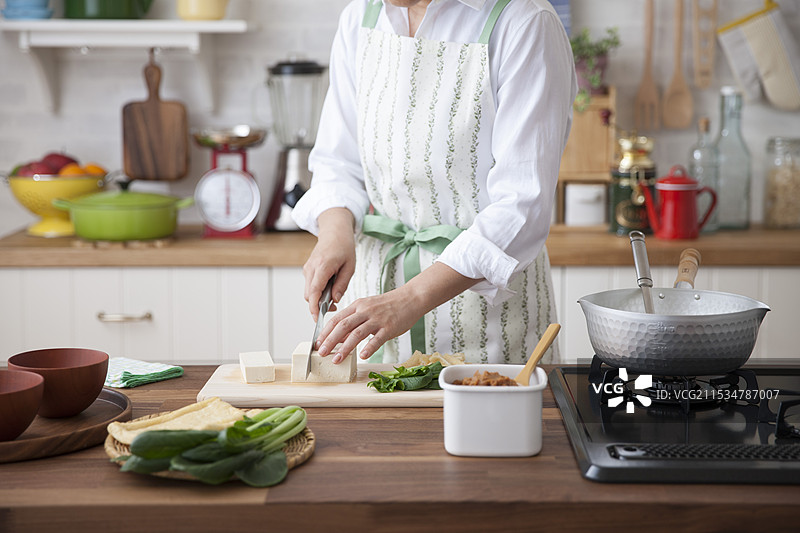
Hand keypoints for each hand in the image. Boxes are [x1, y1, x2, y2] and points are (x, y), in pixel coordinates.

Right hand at [303, 208, 355, 320]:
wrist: (334, 231)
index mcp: (323, 266)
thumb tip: (334, 300)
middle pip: (309, 295)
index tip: (317, 318)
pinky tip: (329, 288)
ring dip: (318, 298)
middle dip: (318, 305)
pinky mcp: (308, 269)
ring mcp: (308, 268)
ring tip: (333, 295)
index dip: (314, 307)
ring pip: (309, 291)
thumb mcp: (349, 267)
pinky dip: (317, 291)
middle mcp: (311, 268)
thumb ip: (342, 285)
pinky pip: (310, 285)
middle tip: (334, 307)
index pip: (314, 291)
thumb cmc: (344, 246)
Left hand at [317, 262, 480, 361]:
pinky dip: (368, 348)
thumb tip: (340, 337)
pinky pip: (377, 338)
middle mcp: (365, 311)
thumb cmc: (389, 305)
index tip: (318, 342)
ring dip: (345, 348)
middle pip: (343, 326)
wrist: (411, 298)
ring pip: (357, 333)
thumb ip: (354, 320)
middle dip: (330, 340)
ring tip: (336, 359)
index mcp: (358, 305)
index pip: (337, 318)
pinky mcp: (389, 327)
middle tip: (321, 353)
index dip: (325, 331)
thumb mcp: (368, 308)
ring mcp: (377, 319)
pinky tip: (362, 356)